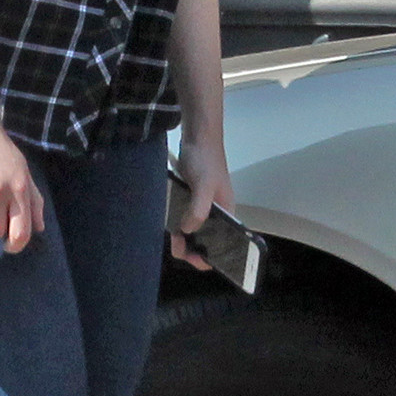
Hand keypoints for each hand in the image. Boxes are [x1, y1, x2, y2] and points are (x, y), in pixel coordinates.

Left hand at [170, 137, 234, 273]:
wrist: (197, 135)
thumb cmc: (205, 161)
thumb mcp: (203, 186)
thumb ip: (198, 209)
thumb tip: (187, 230)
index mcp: (227, 212)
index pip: (225, 241)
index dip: (214, 255)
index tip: (195, 260)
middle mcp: (217, 211)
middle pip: (207, 237)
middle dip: (193, 247)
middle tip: (176, 247)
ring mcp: (203, 204)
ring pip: (194, 228)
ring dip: (183, 236)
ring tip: (171, 238)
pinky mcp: (191, 196)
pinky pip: (185, 215)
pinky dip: (178, 222)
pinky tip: (168, 225)